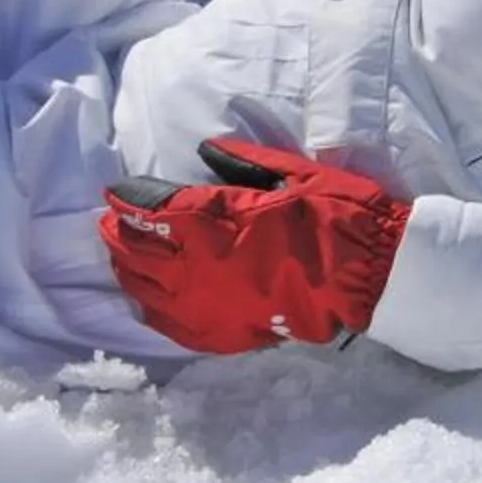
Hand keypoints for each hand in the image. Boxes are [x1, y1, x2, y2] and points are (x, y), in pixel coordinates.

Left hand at [101, 138, 411, 352]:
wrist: (370, 278)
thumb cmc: (338, 217)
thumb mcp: (298, 175)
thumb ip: (245, 163)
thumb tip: (205, 150)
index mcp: (217, 223)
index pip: (154, 207)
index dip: (130, 197)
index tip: (117, 189)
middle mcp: (199, 266)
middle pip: (137, 249)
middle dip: (119, 232)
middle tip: (112, 220)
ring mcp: (206, 304)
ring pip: (143, 287)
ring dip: (127, 267)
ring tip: (123, 254)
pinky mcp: (220, 332)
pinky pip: (167, 323)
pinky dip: (149, 305)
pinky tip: (147, 297)